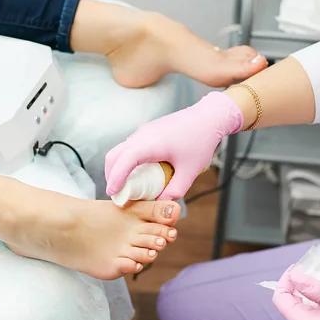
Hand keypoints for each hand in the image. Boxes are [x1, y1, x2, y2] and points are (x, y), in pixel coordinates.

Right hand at [105, 92, 243, 199]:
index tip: (113, 193)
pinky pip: (129, 146)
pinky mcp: (147, 130)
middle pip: (115, 155)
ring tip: (125, 186)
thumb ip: (175, 190)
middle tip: (117, 194)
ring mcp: (143, 131)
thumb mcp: (190, 171)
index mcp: (151, 143)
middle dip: (111, 175)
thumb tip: (161, 203)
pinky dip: (126, 160)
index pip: (124, 160)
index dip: (116, 178)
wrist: (208, 117)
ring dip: (118, 167)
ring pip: (120, 150)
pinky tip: (137, 172)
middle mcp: (142, 135)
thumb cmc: (200, 141)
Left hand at [272, 269, 319, 319]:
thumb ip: (311, 287)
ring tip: (315, 285)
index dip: (285, 281)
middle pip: (286, 305)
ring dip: (302, 297)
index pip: (280, 299)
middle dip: (294, 288)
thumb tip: (294, 277)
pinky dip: (308, 307)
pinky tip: (319, 300)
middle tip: (307, 274)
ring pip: (295, 312)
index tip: (295, 270)